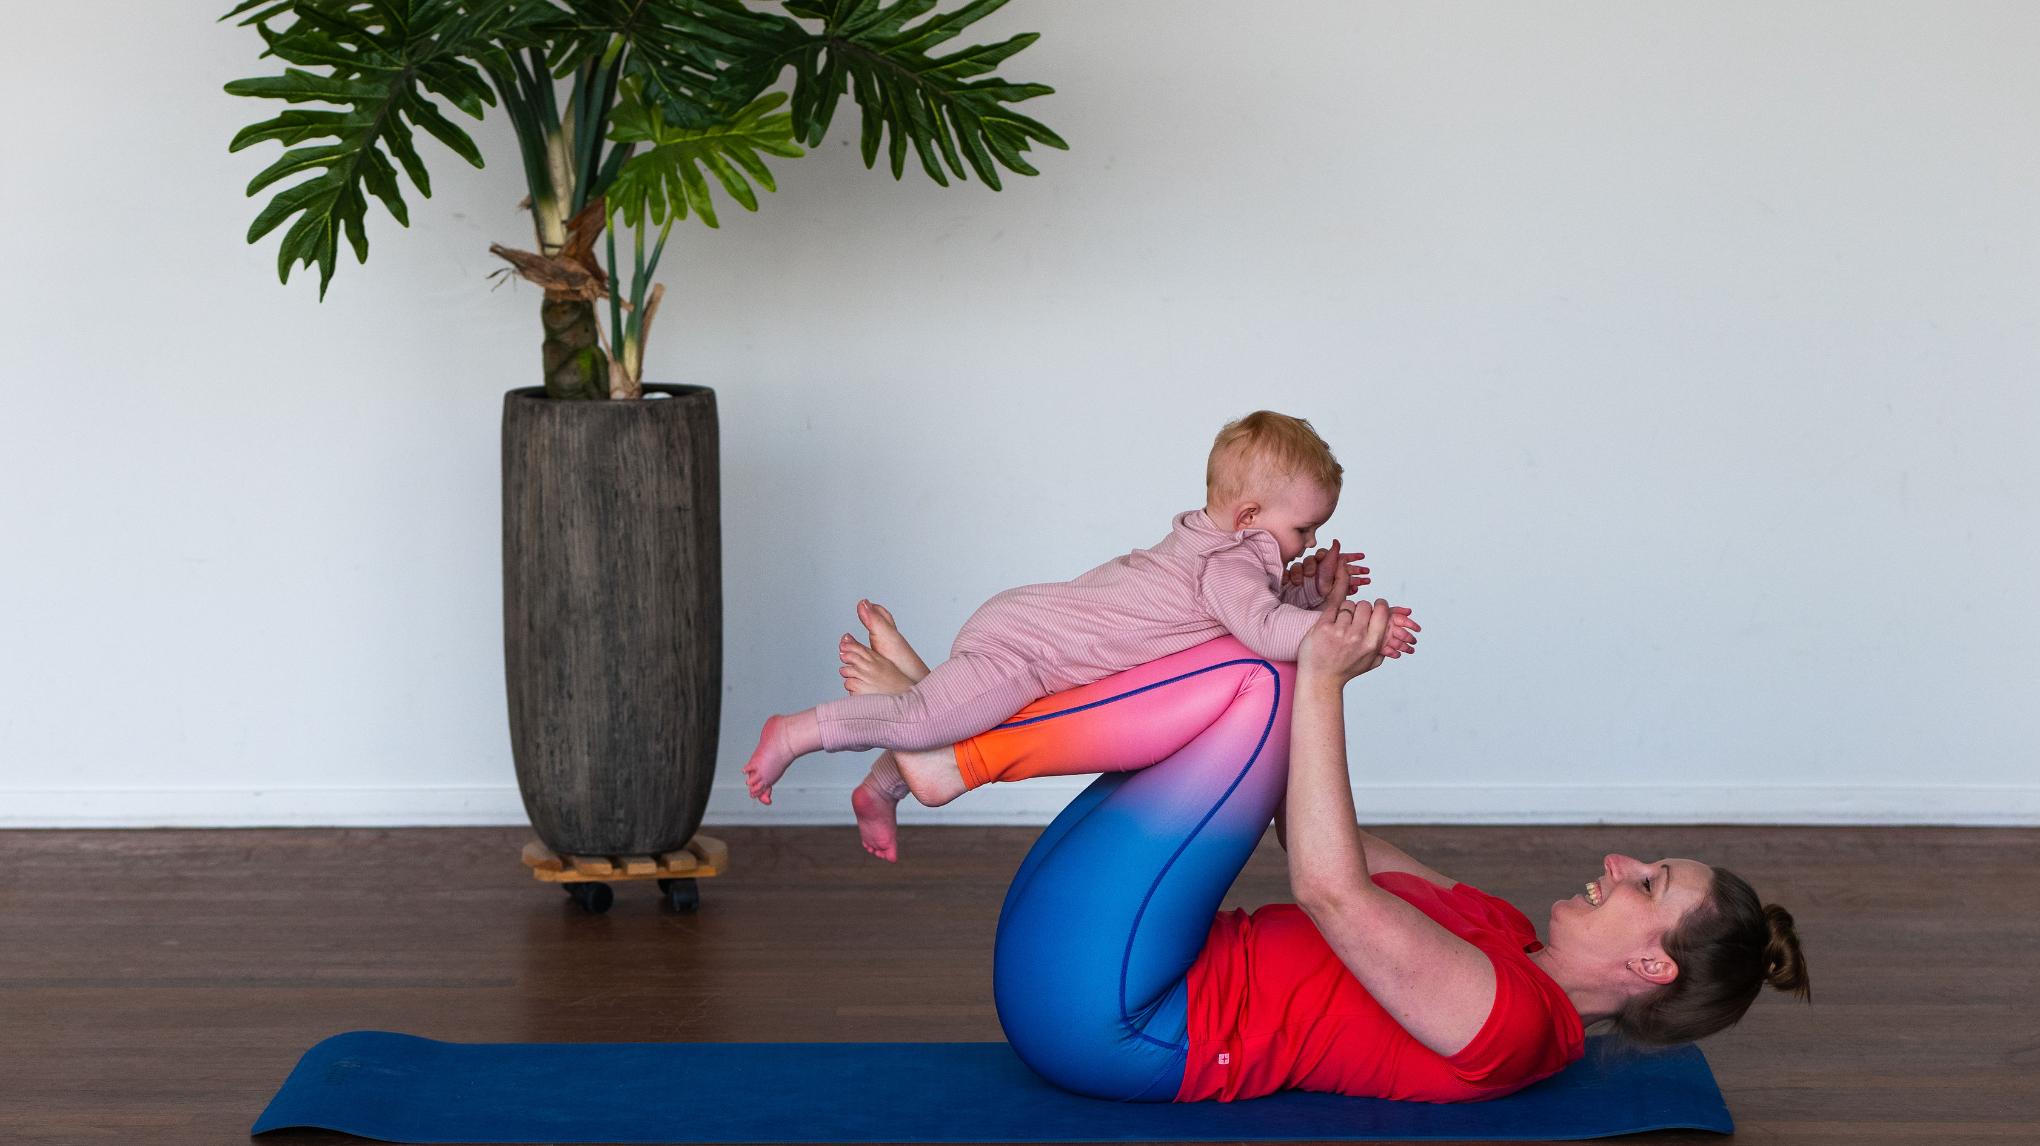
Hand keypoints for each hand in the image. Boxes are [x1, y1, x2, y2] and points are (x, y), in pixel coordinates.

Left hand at [1297, 544, 1419, 678]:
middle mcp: (1357, 636)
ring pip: (1348, 605)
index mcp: (1372, 644)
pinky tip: (1338, 586)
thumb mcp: (1371, 661)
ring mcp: (1339, 632)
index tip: (1376, 605)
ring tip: (1340, 624)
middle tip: (1355, 618)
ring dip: (1346, 611)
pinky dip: (1336, 598)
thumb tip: (1404, 633)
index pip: (1381, 611)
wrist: (1320, 680)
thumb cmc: (1346, 670)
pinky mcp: (1322, 627)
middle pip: (1364, 605)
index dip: (1379, 606)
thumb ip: (1386, 645)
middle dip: (1361, 609)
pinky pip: (1332, 604)